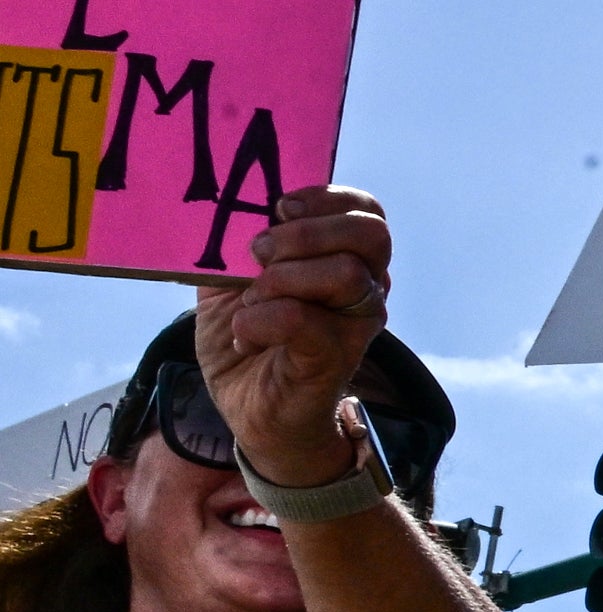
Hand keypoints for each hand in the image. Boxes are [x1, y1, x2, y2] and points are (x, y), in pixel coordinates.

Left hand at [197, 187, 393, 486]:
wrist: (253, 412)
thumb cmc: (249, 340)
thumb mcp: (233, 280)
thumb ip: (237, 244)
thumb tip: (224, 209)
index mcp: (348, 260)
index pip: (367, 211)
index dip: (326, 199)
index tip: (278, 208)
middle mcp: (366, 290)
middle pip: (370, 234)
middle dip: (306, 234)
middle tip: (258, 254)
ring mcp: (356, 326)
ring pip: (344, 274)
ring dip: (280, 280)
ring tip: (250, 301)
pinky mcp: (335, 358)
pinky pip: (302, 319)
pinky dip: (259, 319)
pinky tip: (243, 334)